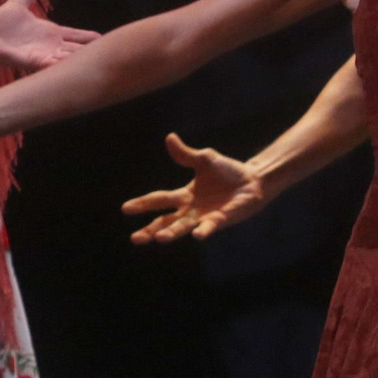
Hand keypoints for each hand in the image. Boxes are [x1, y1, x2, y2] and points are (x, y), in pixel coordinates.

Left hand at [0, 0, 99, 69]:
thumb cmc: (0, 21)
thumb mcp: (19, 2)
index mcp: (50, 32)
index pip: (75, 35)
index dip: (88, 36)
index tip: (104, 38)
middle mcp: (50, 45)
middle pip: (76, 49)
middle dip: (91, 51)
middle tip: (109, 53)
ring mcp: (43, 54)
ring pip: (68, 58)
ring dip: (80, 60)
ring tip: (97, 63)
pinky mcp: (33, 61)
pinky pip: (51, 65)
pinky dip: (61, 66)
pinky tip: (74, 67)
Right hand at [122, 133, 266, 242]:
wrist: (253, 180)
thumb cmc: (227, 172)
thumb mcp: (205, 159)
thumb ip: (186, 154)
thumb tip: (170, 138)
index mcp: (184, 196)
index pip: (159, 200)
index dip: (143, 204)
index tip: (125, 209)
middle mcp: (191, 210)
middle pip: (166, 222)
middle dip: (150, 230)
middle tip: (135, 239)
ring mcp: (205, 216)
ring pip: (183, 227)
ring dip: (172, 233)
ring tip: (159, 239)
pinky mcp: (221, 219)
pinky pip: (209, 227)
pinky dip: (203, 231)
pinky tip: (196, 235)